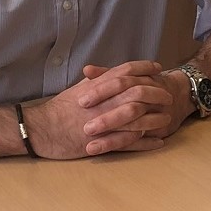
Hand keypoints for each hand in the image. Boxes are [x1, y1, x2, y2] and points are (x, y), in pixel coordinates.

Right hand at [27, 61, 172, 158]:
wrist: (42, 129)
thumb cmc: (59, 109)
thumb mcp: (78, 89)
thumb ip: (96, 81)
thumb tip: (110, 72)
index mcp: (97, 86)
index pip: (126, 71)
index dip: (144, 67)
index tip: (157, 67)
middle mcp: (103, 102)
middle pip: (137, 93)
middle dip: (156, 92)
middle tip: (168, 93)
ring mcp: (103, 122)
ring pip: (137, 118)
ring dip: (155, 118)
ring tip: (167, 117)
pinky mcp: (102, 142)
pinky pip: (130, 142)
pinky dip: (146, 142)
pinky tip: (158, 141)